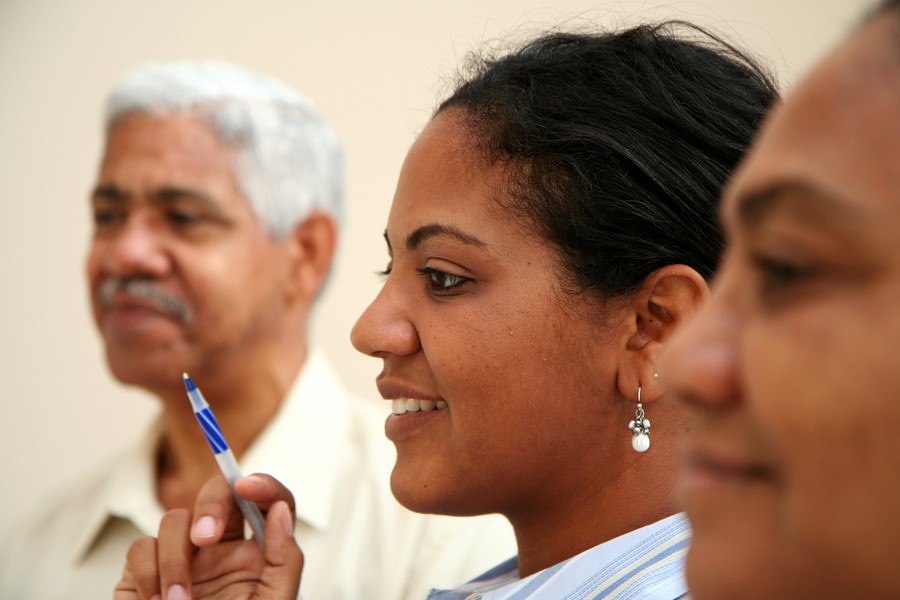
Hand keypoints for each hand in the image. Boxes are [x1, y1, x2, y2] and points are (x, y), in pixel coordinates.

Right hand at [114, 474, 302, 599]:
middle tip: (205, 538)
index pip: (269, 503)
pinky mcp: (144, 573)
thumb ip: (285, 560)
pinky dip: (148, 574)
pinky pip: (141, 548)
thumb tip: (279, 509)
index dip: (263, 484)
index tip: (249, 486)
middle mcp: (221, 549)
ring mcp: (182, 557)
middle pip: (220, 494)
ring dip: (175, 561)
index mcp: (259, 554)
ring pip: (175, 520)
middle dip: (212, 503)